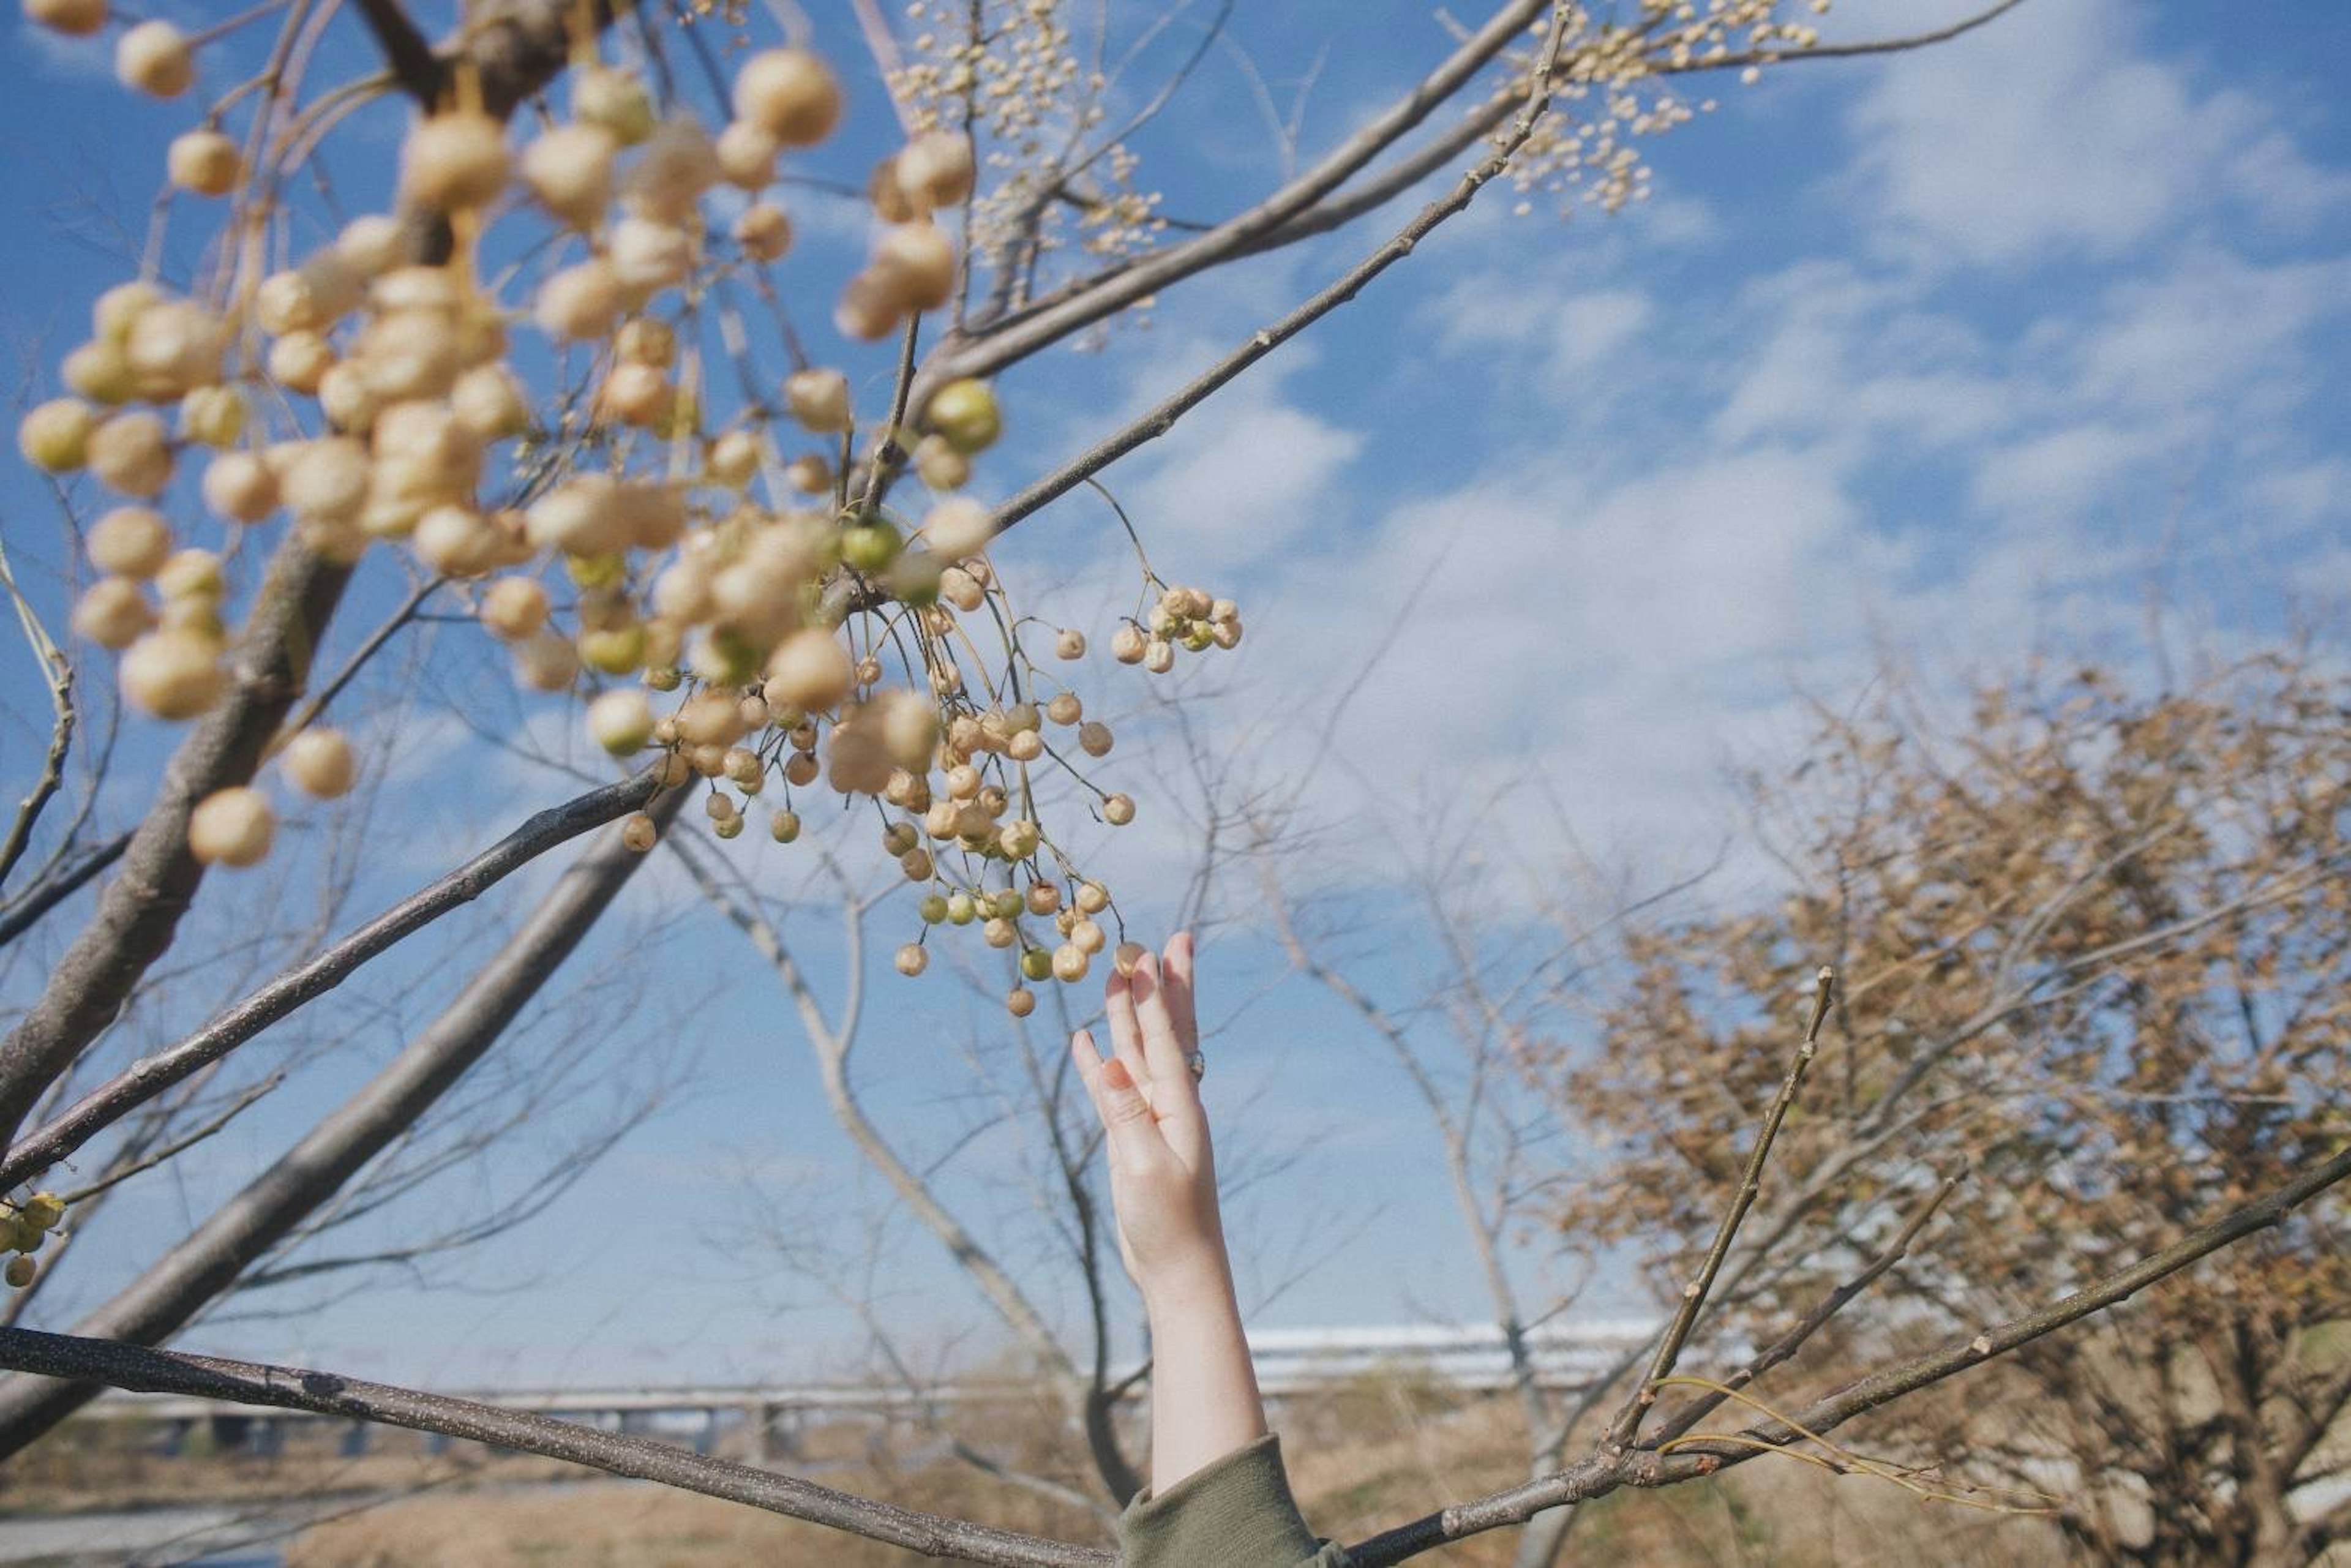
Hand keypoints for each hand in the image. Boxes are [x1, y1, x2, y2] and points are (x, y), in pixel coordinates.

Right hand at [1071, 932, 1226, 1296]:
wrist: (1177, 1271)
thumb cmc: (1170, 1225)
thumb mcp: (1146, 1168)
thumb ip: (1127, 1114)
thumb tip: (1108, 1062)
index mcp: (1182, 1107)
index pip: (1165, 1038)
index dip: (1154, 995)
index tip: (1148, 952)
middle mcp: (1171, 1104)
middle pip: (1164, 1032)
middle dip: (1162, 986)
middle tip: (1164, 939)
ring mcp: (1151, 1119)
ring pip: (1138, 1053)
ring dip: (1130, 1014)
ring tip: (1120, 975)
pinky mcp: (1132, 1138)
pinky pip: (1114, 1089)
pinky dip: (1100, 1062)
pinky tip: (1086, 1040)